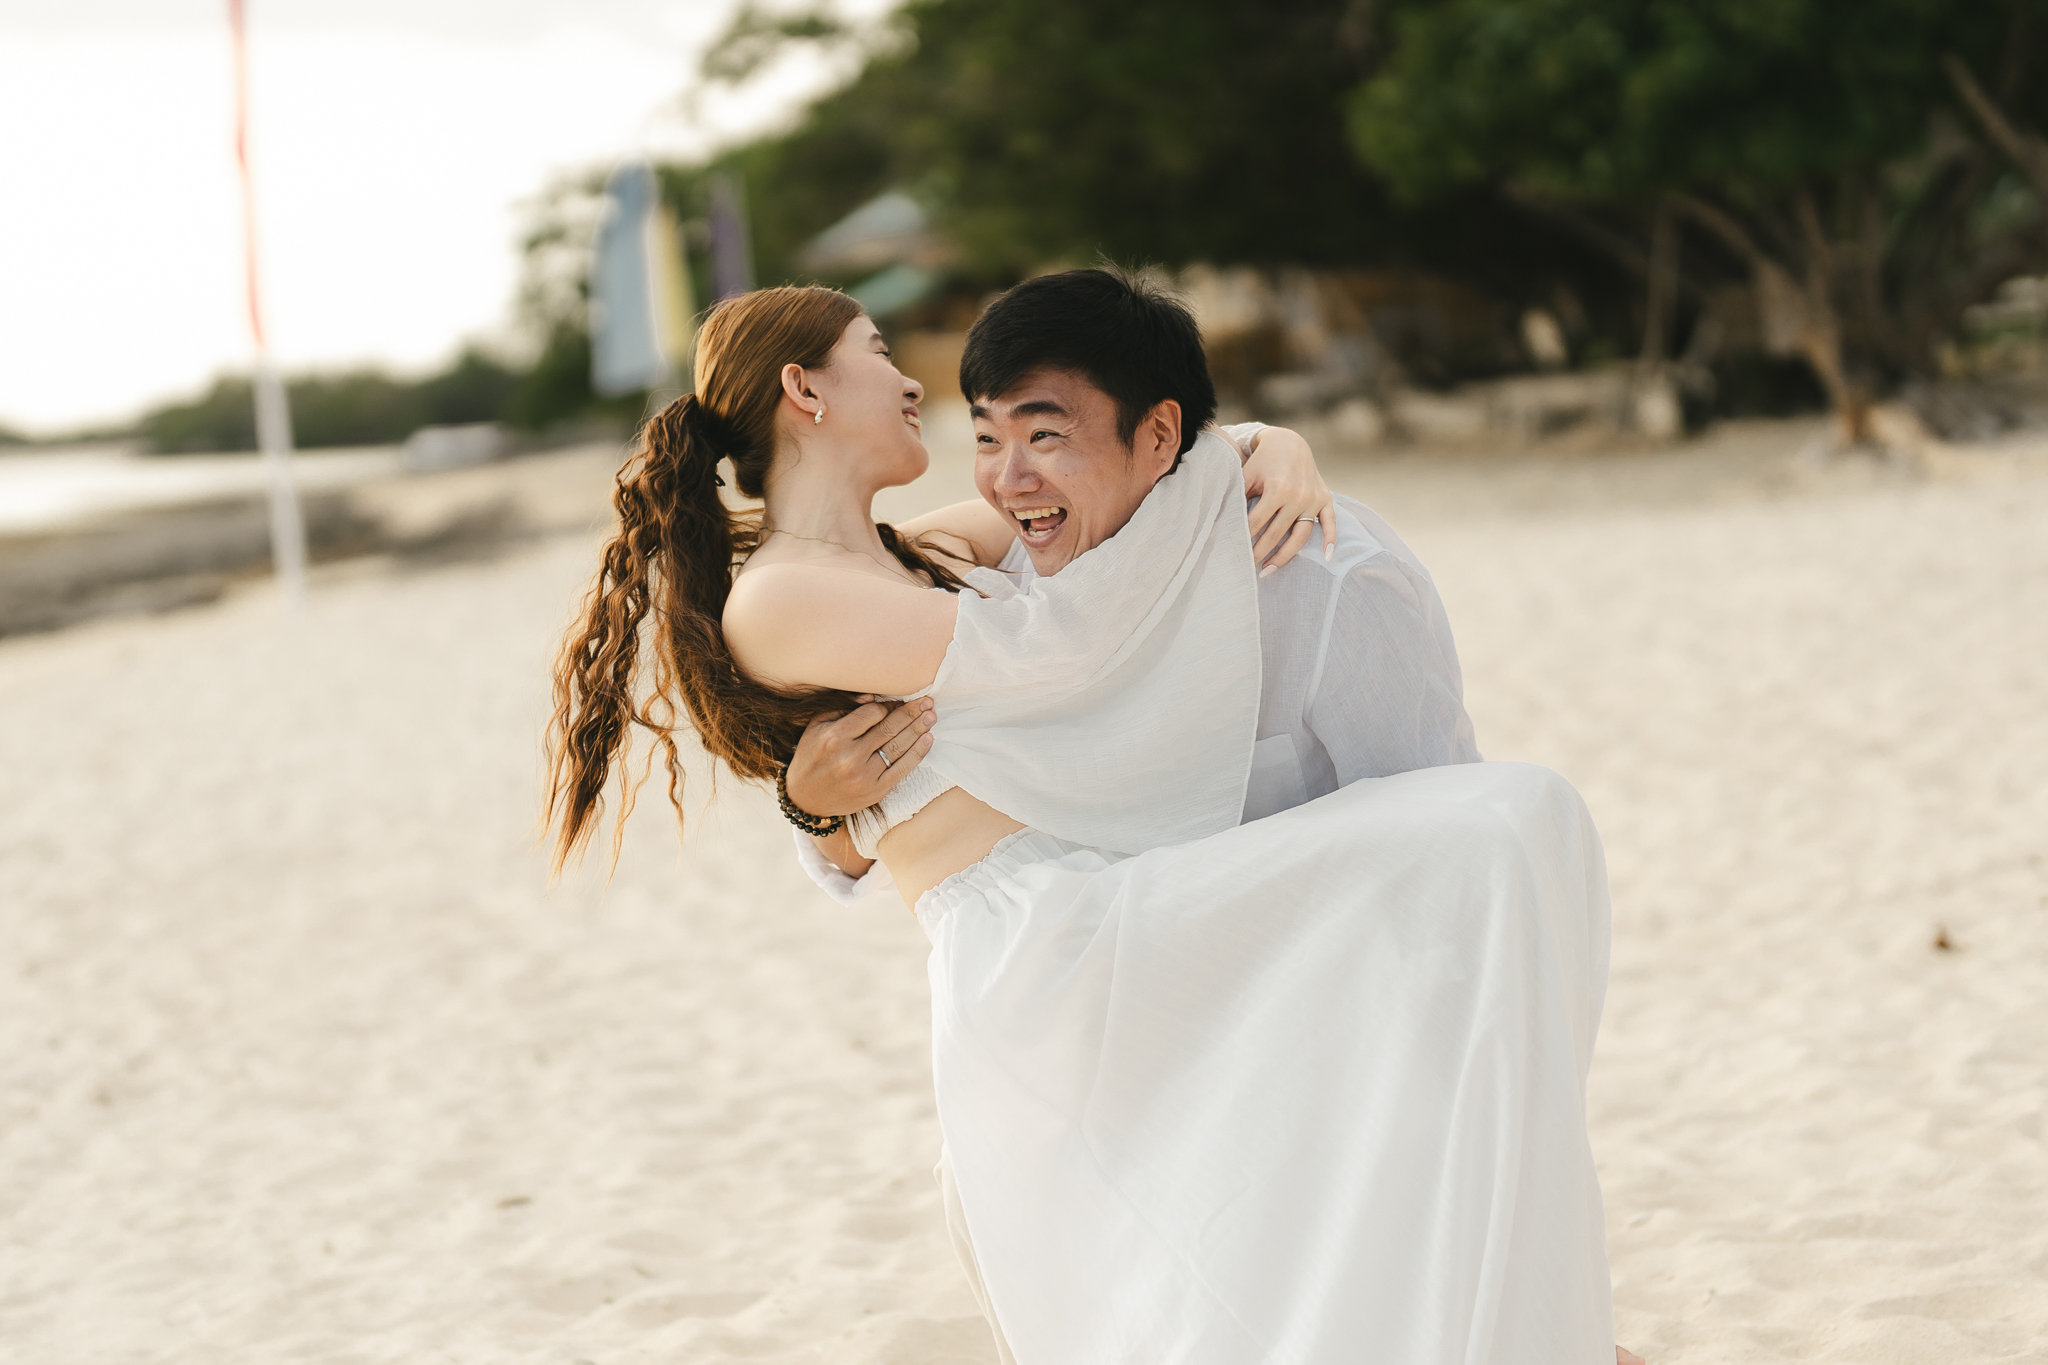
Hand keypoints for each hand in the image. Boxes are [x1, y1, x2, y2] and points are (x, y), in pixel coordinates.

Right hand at [785, 696, 934, 817]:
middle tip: (928, 701)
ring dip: (918, 729)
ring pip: (899, 747)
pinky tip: (928, 739)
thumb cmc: (812, 755)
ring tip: (931, 715)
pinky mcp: (876, 791)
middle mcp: (850, 757)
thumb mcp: (818, 726)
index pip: (872, 714)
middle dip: (911, 712)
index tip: (895, 702)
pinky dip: (917, 753)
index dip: (887, 706)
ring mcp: (865, 776)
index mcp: (834, 738)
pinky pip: (902, 769)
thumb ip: (843, 707)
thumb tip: (872, 696)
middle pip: (889, 729)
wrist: (807, 799)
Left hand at [1240, 426, 1336, 575]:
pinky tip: (1326, 556)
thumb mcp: (1247, 474)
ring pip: (1300, 535)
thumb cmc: (1263, 461)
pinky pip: (1330, 522)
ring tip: (1268, 570)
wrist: (1289, 443)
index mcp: (1277, 489)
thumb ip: (1238, 497)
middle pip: (1276, 533)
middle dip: (1259, 553)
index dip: (1244, 538)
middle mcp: (1298, 495)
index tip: (1234, 552)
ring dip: (1284, 556)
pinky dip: (1331, 538)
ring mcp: (1313, 498)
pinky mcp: (1325, 498)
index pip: (1257, 522)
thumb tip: (1224, 524)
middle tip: (1246, 568)